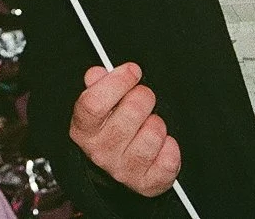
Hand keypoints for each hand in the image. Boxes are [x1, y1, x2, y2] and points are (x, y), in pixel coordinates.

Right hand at [69, 62, 180, 197]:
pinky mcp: (146, 184)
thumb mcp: (98, 106)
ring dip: (157, 124)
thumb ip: (97, 85)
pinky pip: (169, 158)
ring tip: (148, 126)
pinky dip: (170, 148)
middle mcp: (100, 152)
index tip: (132, 71)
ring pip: (153, 133)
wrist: (116, 170)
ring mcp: (123, 170)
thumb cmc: (110, 130)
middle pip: (131, 111)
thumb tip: (97, 73)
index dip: (117, 81)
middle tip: (142, 99)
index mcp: (84, 129)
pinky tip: (159, 146)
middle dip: (144, 97)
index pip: (94, 102)